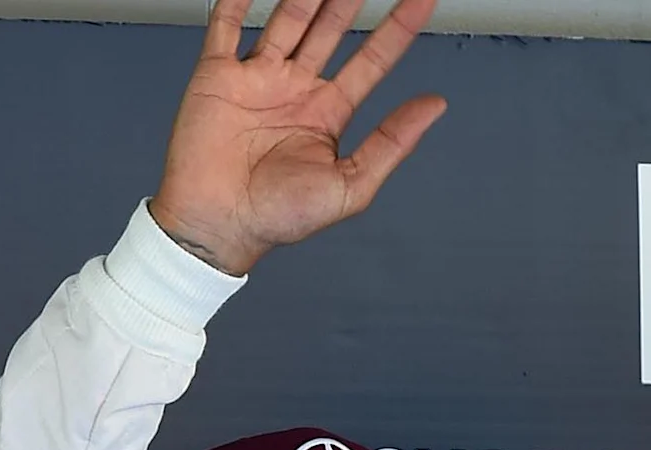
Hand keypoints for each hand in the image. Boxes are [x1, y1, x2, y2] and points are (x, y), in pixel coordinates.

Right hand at [150, 0, 447, 276]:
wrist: (216, 225)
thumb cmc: (277, 218)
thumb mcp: (350, 186)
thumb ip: (392, 143)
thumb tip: (433, 107)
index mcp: (327, 113)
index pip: (372, 59)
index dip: (398, 28)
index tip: (422, 1)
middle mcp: (295, 89)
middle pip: (329, 29)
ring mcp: (257, 78)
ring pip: (287, 19)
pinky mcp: (217, 75)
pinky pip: (228, 26)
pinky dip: (237, 0)